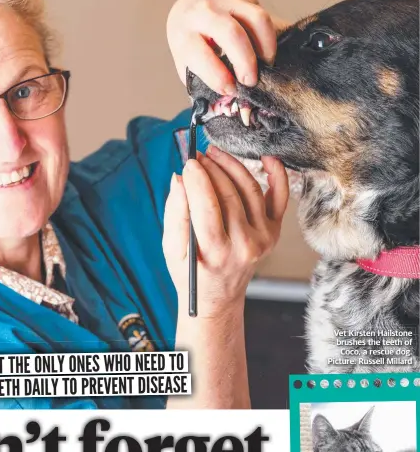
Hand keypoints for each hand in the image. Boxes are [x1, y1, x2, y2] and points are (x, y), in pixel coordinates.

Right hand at [163, 146, 288, 320]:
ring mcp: (263, 238)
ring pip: (250, 190)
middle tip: (196, 156)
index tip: (187, 162)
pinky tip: (266, 158)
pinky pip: (279, 198)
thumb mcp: (172, 250)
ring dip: (232, 166)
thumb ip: (175, 214)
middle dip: (211, 169)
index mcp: (216, 252)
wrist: (218, 297)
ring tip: (214, 155)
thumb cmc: (192, 275)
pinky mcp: (273, 232)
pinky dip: (277, 175)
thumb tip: (180, 179)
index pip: (207, 206)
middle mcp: (245, 245)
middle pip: (229, 195)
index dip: (197, 180)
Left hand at [167, 0, 289, 93]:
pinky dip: (268, 38)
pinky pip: (263, 16)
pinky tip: (262, 52)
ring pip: (257, 19)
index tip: (231, 91)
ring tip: (265, 66)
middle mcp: (203, 12)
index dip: (219, 78)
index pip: (202, 56)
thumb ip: (206, 84)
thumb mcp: (190, 67)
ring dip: (266, 48)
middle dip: (246, 62)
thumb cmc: (191, 48)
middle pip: (232, 34)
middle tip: (250, 82)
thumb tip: (229, 105)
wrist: (188, 12)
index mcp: (184, 35)